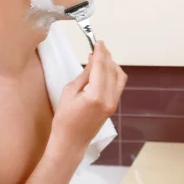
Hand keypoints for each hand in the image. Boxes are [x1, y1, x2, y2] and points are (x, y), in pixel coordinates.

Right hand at [51, 41, 126, 156]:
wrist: (71, 142)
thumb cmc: (64, 118)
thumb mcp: (69, 92)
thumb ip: (84, 75)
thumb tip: (93, 61)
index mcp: (95, 95)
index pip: (100, 67)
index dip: (100, 52)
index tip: (98, 42)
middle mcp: (108, 99)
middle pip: (112, 69)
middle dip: (106, 56)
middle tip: (98, 47)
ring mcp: (113, 103)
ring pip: (119, 76)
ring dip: (112, 64)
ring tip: (101, 58)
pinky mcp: (114, 106)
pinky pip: (118, 85)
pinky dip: (113, 74)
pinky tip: (104, 70)